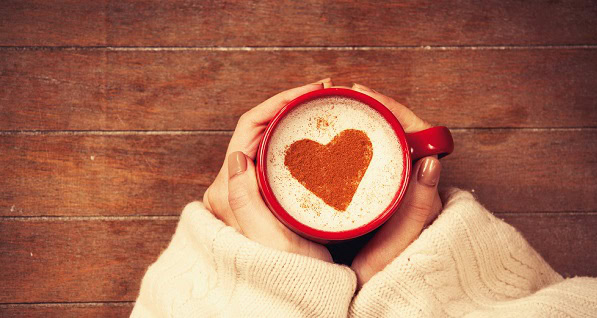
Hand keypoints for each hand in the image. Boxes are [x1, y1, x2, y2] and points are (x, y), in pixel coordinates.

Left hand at [203, 79, 333, 261]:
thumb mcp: (267, 239)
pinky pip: (277, 157)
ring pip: (268, 141)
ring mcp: (248, 190)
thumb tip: (237, 156)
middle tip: (325, 94)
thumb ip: (243, 199)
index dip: (280, 103)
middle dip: (290, 106)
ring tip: (322, 108)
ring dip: (293, 120)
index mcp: (228, 191)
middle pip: (258, 129)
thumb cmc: (288, 274)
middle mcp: (233, 187)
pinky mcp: (264, 196)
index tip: (313, 91)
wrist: (298, 299)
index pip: (250, 129)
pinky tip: (316, 135)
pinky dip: (296, 140)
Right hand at [349, 84, 442, 287]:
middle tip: (341, 97)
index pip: (414, 133)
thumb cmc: (391, 274)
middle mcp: (408, 183)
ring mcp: (390, 188)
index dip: (390, 108)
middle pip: (393, 132)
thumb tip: (432, 163)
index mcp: (421, 188)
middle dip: (369, 109)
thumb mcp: (402, 243)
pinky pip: (363, 161)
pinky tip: (330, 142)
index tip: (363, 94)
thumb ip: (419, 208)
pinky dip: (348, 146)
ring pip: (377, 145)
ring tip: (335, 111)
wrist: (377, 299)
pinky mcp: (373, 196)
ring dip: (358, 124)